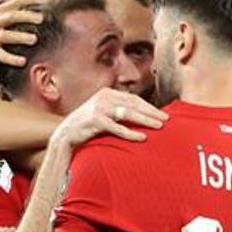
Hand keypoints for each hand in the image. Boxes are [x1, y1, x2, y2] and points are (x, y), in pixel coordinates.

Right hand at [0, 0, 46, 69]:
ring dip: (20, 37)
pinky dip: (12, 58)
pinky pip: (1, 55)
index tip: (44, 0)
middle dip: (26, 16)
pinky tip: (22, 61)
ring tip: (34, 39)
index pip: (15, 2)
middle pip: (11, 17)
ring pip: (5, 35)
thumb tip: (41, 12)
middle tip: (41, 18)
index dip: (30, 0)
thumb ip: (13, 15)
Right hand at [51, 88, 167, 147]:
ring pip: (128, 113)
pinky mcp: (95, 120)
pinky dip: (131, 133)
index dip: (149, 107)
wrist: (65, 135)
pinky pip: (117, 127)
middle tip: (166, 120)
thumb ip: (118, 110)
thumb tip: (140, 115)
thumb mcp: (103, 112)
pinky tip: (142, 138)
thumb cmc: (87, 126)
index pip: (133, 98)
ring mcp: (99, 108)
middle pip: (133, 104)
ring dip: (146, 120)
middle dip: (151, 112)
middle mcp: (103, 97)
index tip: (162, 115)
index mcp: (107, 93)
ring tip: (159, 127)